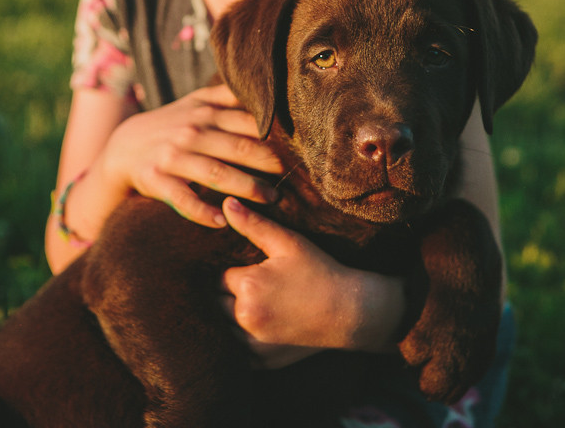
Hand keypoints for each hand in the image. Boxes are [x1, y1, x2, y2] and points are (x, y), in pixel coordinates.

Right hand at [97, 85, 283, 227]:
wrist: (120, 148)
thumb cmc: (170, 126)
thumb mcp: (195, 103)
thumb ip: (227, 95)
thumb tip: (262, 83)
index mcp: (206, 113)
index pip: (248, 123)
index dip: (276, 136)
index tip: (301, 148)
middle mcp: (191, 132)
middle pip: (238, 148)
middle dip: (269, 164)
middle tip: (295, 178)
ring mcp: (173, 157)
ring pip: (216, 173)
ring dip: (246, 188)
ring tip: (271, 201)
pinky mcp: (155, 180)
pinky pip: (181, 199)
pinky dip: (201, 211)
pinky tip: (222, 222)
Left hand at [219, 197, 405, 368]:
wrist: (350, 311)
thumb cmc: (320, 271)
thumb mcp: (288, 242)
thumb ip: (253, 224)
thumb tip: (224, 202)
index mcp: (248, 286)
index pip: (218, 277)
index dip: (231, 272)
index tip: (246, 269)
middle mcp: (245, 317)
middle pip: (215, 303)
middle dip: (225, 294)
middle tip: (249, 287)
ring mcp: (253, 343)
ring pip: (221, 328)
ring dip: (229, 318)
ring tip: (252, 305)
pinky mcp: (261, 361)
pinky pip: (235, 351)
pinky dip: (240, 340)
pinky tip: (258, 326)